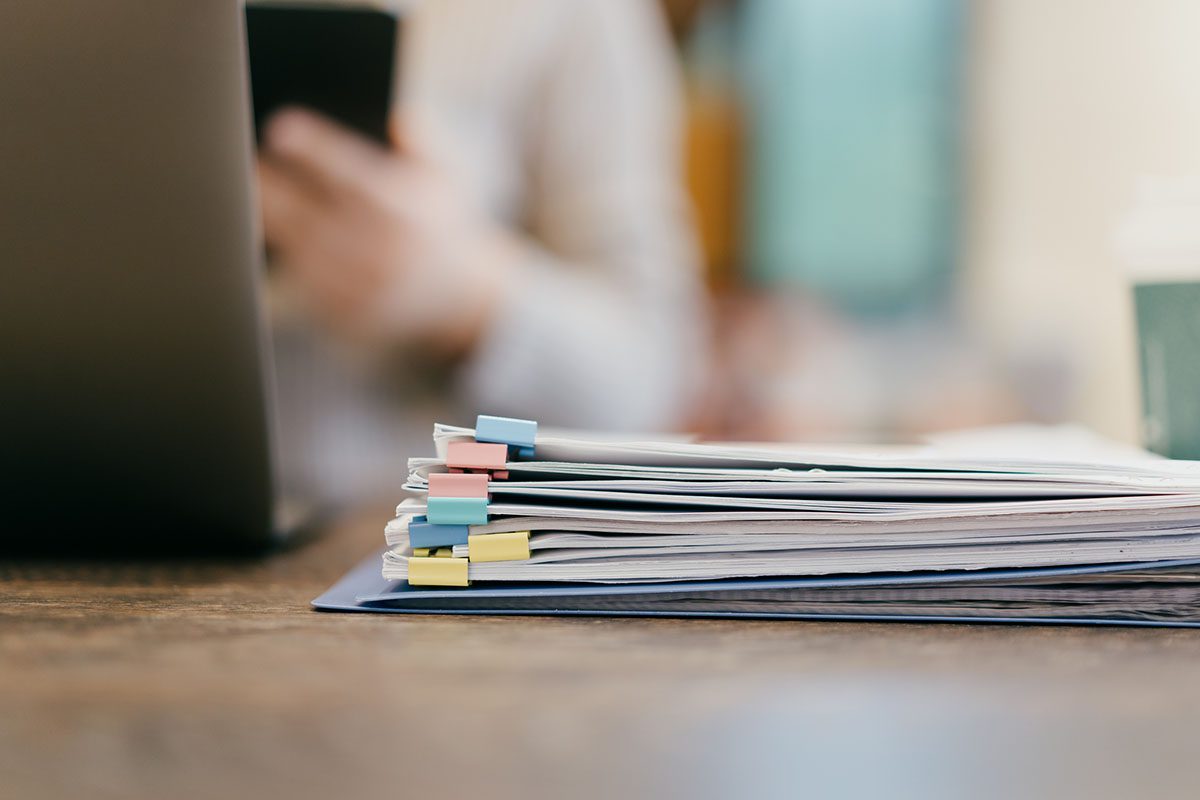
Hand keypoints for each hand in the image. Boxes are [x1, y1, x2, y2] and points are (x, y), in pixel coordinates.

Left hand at [257, 108, 519, 353]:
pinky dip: (288, 259)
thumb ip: (423, 144)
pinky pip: (303, 285)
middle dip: (268, 187)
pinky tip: (279, 237)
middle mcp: (379, 251)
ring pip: (297, 251)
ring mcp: (360, 288)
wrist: (457, 299)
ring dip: (271, 223)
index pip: (349, 171)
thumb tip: (399, 117)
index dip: (311, 148)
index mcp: (402, 211)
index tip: (280, 128)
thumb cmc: (438, 227)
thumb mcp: (443, 181)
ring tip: (255, 197)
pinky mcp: (346, 316)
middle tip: (245, 164)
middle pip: (304, 213)